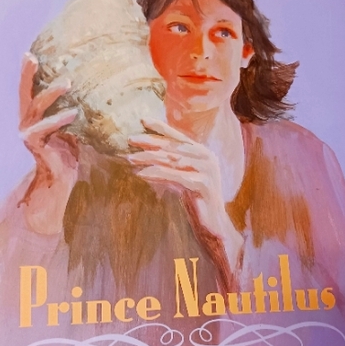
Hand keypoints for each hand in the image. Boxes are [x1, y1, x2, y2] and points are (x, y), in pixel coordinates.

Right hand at [18, 52, 78, 233]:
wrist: (61, 178)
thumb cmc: (68, 152)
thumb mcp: (71, 128)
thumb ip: (73, 110)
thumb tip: (92, 93)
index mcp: (34, 116)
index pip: (29, 90)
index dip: (28, 73)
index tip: (30, 53)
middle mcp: (27, 122)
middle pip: (25, 93)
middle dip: (28, 74)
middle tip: (34, 58)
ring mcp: (28, 132)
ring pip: (37, 107)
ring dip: (52, 93)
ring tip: (68, 82)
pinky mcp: (34, 144)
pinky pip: (47, 128)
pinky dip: (60, 119)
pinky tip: (74, 112)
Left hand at [127, 118, 242, 288]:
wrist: (214, 225)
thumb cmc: (197, 202)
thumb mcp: (182, 179)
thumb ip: (171, 166)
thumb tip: (148, 155)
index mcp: (203, 153)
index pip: (179, 136)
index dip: (161, 128)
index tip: (142, 120)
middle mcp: (207, 158)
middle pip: (173, 146)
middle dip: (150, 142)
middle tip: (130, 139)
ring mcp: (207, 170)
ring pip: (172, 160)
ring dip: (149, 158)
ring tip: (130, 158)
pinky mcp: (203, 184)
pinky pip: (174, 176)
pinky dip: (156, 174)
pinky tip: (142, 174)